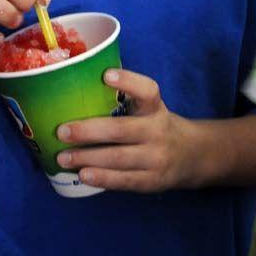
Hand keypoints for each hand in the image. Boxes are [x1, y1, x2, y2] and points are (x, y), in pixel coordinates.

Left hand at [56, 69, 196, 192]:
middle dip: (89, 131)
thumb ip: (124, 100)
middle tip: (62, 131)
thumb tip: (75, 89)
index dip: (128, 81)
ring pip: (118, 158)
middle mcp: (157, 131)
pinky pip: (124, 180)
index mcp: (154, 108)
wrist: (193, 156)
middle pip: (122, 130)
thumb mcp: (149, 108)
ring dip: (87, 158)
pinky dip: (102, 178)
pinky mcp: (152, 181)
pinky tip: (83, 174)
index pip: (147, 91)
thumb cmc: (155, 126)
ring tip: (63, 157)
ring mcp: (156, 158)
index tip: (105, 75)